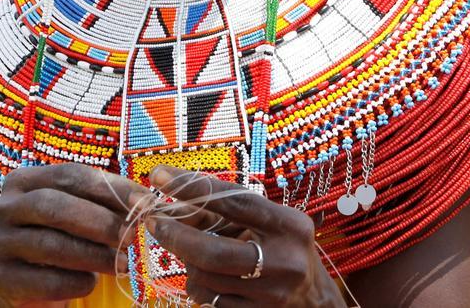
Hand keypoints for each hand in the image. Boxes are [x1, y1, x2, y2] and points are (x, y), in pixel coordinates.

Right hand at [0, 163, 143, 307]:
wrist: (21, 281)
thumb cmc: (55, 237)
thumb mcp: (71, 213)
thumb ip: (99, 203)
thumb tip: (142, 202)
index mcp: (22, 181)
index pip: (68, 175)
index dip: (108, 187)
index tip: (143, 201)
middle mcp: (2, 208)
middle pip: (54, 206)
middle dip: (98, 221)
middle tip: (131, 235)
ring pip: (50, 245)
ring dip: (93, 255)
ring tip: (121, 264)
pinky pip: (44, 281)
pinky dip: (74, 282)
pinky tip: (92, 283)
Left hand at [143, 166, 345, 307]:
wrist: (316, 299)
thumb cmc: (285, 246)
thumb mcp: (268, 221)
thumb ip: (228, 210)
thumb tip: (175, 202)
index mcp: (289, 226)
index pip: (233, 201)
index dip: (192, 187)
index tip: (160, 175)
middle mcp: (284, 261)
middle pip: (213, 252)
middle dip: (175, 236)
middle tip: (153, 222)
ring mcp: (270, 294)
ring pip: (205, 278)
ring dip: (186, 260)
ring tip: (186, 248)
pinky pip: (209, 299)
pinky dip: (197, 283)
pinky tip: (202, 273)